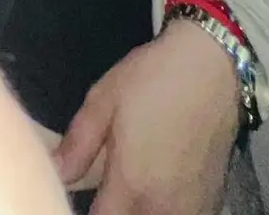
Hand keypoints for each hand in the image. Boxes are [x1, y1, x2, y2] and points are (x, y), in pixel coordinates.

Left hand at [54, 21, 238, 212]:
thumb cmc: (152, 79)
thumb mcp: (103, 100)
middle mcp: (163, 207)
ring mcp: (192, 209)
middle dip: (113, 210)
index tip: (81, 196)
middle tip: (105, 188)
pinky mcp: (211, 202)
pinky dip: (164, 211)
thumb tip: (56, 174)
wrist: (211, 67)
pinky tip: (157, 190)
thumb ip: (77, 145)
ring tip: (126, 188)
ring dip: (139, 211)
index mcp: (132, 185)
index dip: (85, 211)